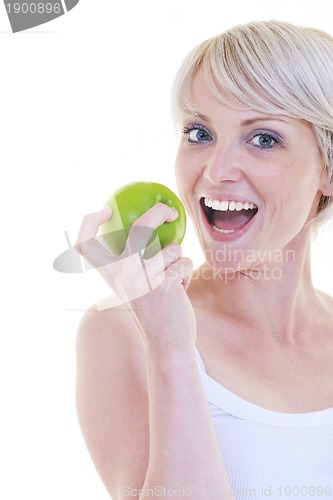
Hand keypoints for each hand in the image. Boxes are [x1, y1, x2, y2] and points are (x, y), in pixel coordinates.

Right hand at [75, 204, 196, 349]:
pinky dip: (186, 274)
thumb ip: (131, 262)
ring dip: (179, 261)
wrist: (166, 344)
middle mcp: (122, 274)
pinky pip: (184, 262)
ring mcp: (143, 278)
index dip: (89, 222)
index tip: (105, 211)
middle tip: (170, 212)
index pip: (85, 244)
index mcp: (109, 274)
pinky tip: (179, 291)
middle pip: (140, 227)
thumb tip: (145, 227)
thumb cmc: (153, 311)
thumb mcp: (133, 286)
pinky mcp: (164, 283)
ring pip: (173, 248)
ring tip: (173, 279)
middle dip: (158, 212)